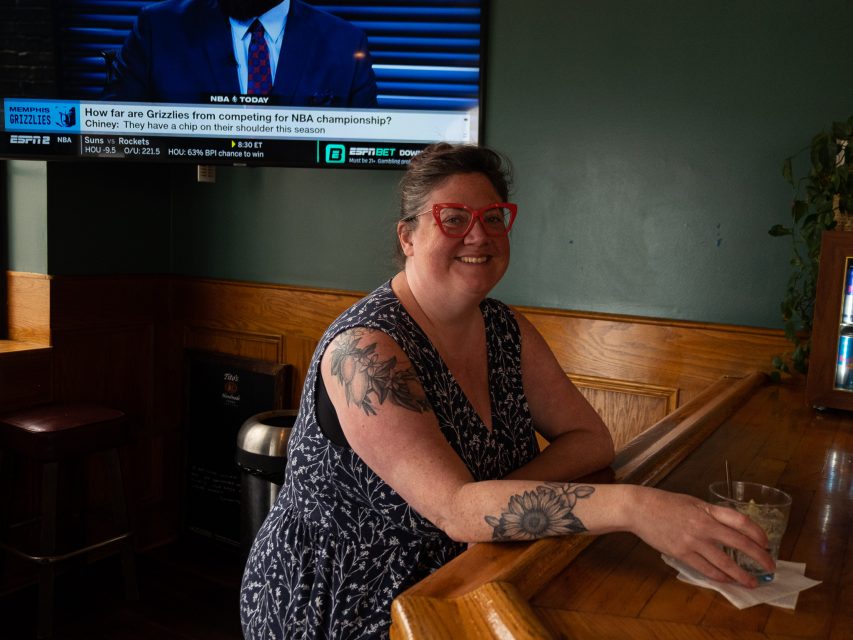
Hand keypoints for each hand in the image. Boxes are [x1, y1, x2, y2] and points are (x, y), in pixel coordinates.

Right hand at [627, 486, 772, 587]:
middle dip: (758, 557)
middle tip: (770, 566)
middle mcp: (703, 525)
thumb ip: (711, 514)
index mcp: (707, 509)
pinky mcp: (681, 553)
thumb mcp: (692, 502)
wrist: (639, 508)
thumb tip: (730, 529)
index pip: (740, 521)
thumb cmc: (665, 503)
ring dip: (741, 574)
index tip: (766, 543)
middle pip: (739, 543)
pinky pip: (706, 569)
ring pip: (724, 562)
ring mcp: (692, 541)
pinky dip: (720, 576)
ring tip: (753, 582)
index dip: (757, 533)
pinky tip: (728, 580)